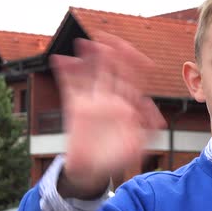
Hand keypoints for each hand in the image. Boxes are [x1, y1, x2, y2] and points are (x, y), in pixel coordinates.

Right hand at [50, 33, 165, 198]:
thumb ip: (148, 128)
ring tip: (84, 43)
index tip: (141, 58)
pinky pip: (69, 85)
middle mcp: (111, 98)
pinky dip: (64, 71)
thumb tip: (151, 107)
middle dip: (112, 52)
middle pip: (113, 68)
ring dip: (89, 57)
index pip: (134, 78)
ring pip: (92, 72)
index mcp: (128, 104)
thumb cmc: (117, 159)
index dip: (138, 65)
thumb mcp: (139, 146)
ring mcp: (93, 100)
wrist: (92, 171)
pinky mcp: (75, 106)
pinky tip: (60, 59)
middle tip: (107, 38)